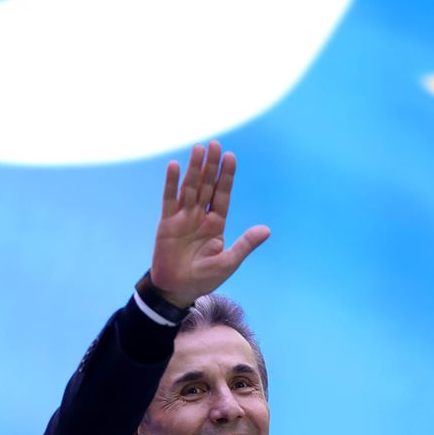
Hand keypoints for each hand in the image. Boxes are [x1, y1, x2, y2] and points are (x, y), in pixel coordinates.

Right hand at [149, 141, 269, 307]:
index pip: (222, 195)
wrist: (177, 289)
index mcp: (216, 224)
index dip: (226, 177)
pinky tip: (174, 166)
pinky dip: (171, 183)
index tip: (231, 157)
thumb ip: (245, 244)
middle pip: (207, 186)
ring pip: (189, 188)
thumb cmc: (204, 278)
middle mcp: (200, 217)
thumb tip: (266, 230)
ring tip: (199, 149)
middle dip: (212, 166)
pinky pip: (169, 199)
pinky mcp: (167, 222)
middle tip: (216, 144)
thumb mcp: (228, 262)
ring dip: (194, 169)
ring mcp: (183, 218)